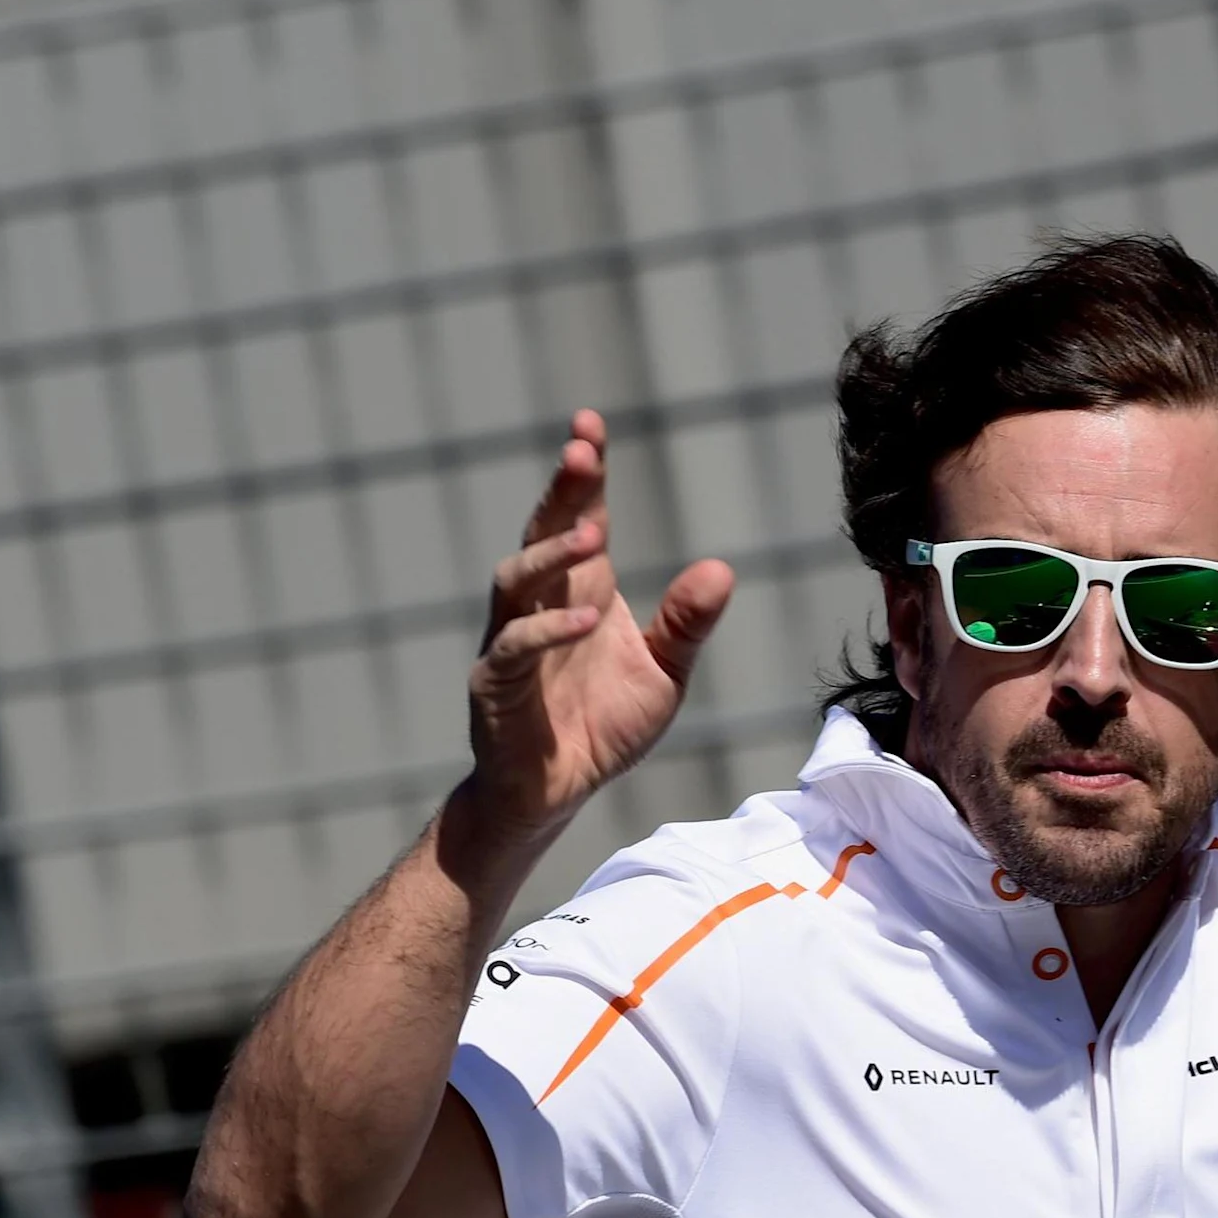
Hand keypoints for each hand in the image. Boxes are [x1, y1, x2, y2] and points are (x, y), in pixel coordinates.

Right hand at [465, 411, 732, 841]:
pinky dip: (549, 630)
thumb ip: (686, 624)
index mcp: (581, 590)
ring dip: (553, 553)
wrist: (555, 793)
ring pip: (516, 579)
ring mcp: (511, 640)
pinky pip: (515, 647)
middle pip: (542, 531)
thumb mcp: (663, 673)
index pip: (580, 517)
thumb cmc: (603, 725)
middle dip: (561, 489)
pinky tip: (587, 620)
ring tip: (595, 535)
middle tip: (581, 449)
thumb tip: (722, 569)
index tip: (589, 424)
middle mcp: (541, 604)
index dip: (583, 473)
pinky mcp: (495, 684)